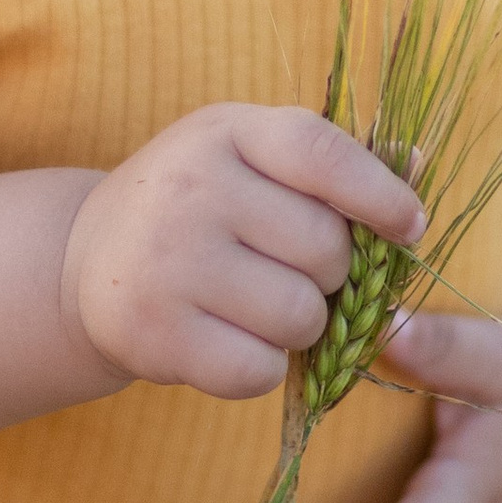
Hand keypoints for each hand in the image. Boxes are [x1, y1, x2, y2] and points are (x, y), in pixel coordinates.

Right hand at [59, 106, 421, 402]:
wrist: (84, 261)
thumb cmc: (196, 205)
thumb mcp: (251, 158)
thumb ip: (331, 161)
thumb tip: (417, 162)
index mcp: (227, 131)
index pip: (322, 155)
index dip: (381, 195)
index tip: (410, 228)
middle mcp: (191, 187)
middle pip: (326, 252)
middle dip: (330, 276)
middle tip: (289, 272)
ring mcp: (167, 261)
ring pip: (300, 318)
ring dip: (299, 327)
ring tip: (256, 306)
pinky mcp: (152, 332)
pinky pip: (258, 371)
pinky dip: (259, 369)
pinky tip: (227, 340)